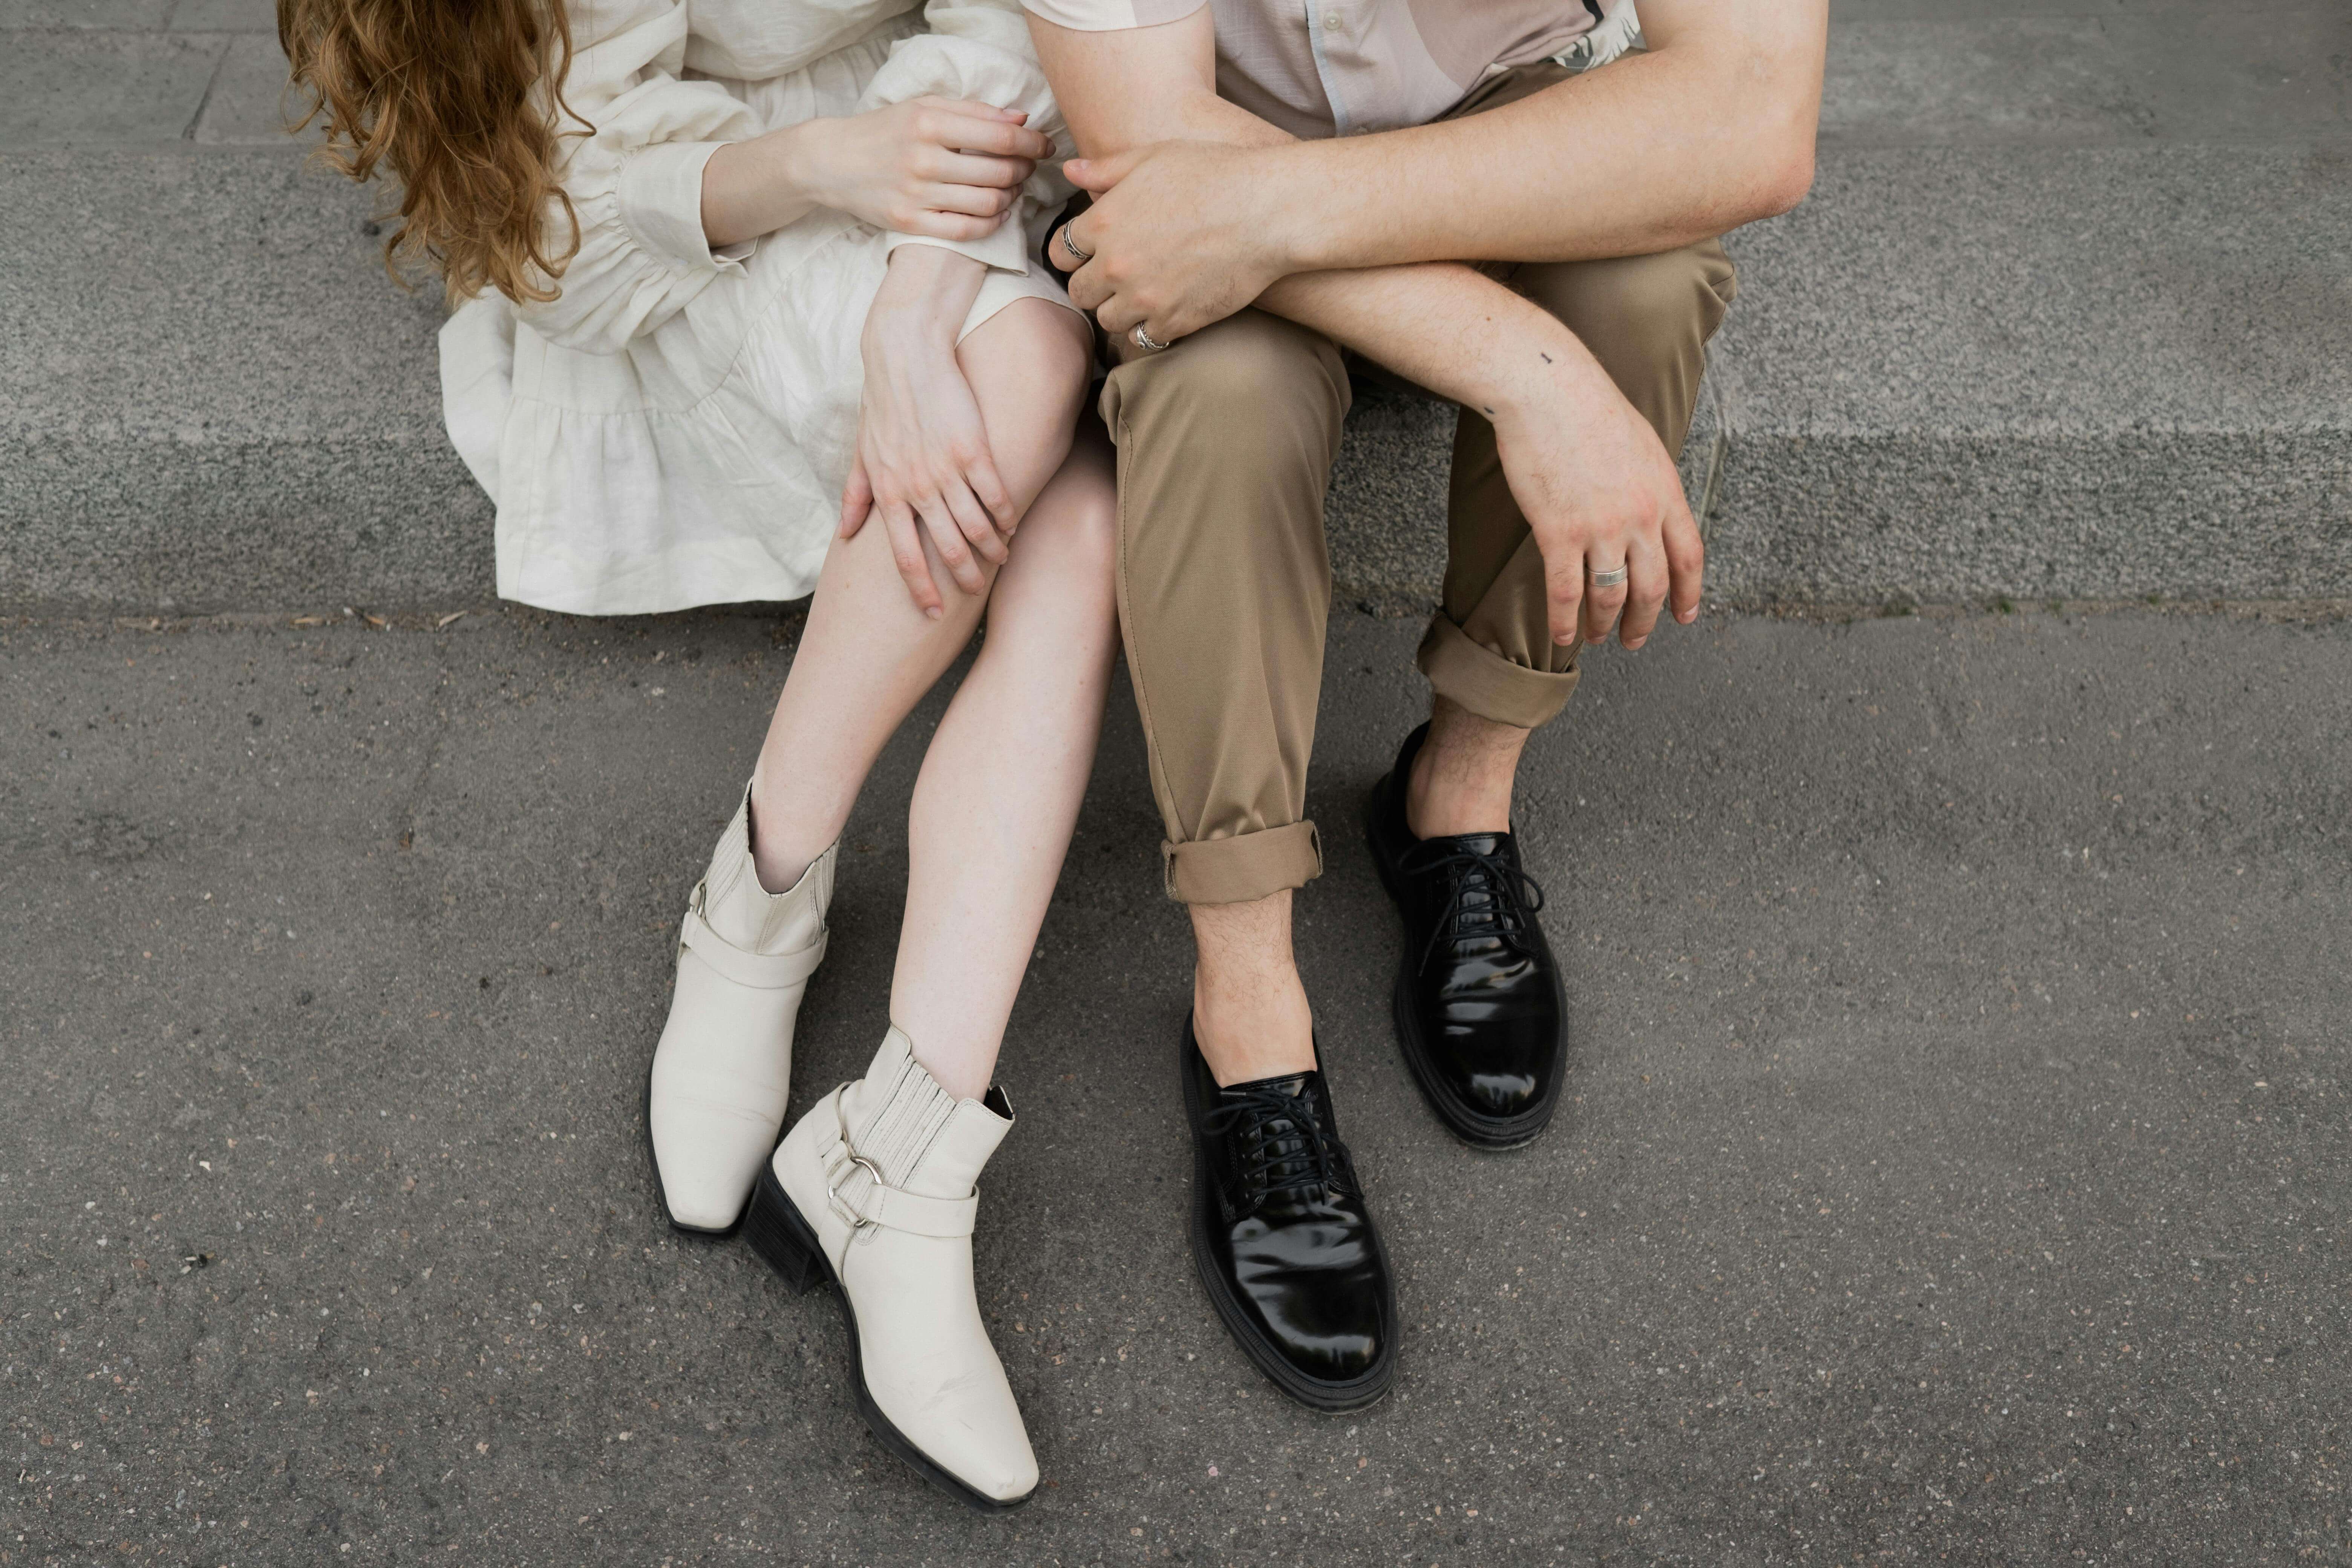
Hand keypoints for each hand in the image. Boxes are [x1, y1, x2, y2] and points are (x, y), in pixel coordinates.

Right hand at [797, 97, 1050, 241]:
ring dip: (1012, 196)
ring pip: (988, 203)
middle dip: (1024, 170)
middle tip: (1028, 166)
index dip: (1033, 144)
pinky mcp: (910, 223)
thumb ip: (973, 112)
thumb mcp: (923, 107)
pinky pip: (967, 230)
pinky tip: (998, 211)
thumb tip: (1020, 121)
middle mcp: (923, 159)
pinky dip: (992, 223)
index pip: (1001, 138)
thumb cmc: (884, 131)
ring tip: (1013, 187)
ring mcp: (916, 195)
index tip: (1045, 146)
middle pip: (999, 172)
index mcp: (929, 123)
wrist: (830, 162)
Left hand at [839, 246, 1015, 616]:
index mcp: (888, 493)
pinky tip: (1012, 524)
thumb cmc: (882, 403)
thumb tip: (845, 533)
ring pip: (975, 526)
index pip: (905, 557)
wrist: (905, 353)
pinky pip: (996, 494)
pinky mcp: (973, 450)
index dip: (921, 589)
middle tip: (975, 591)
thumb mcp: (862, 451)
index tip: (934, 612)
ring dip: (991, 548)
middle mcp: (917, 488)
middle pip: (945, 549)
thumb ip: (856, 495)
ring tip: (1001, 558)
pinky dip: (1006, 513)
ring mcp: (946, 470)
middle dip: (963, 576)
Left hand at [1057, 142, 1288, 344]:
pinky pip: (1143, 339)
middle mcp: (1116, 264)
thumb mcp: (1153, 157)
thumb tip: (1069, 171)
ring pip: (1107, 320)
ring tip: (1142, 292)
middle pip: (1079, 291)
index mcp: (1104, 221)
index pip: (1059, 251)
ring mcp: (1144, 298)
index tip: (1089, 252)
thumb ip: (1105, 169)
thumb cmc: (1214, 173)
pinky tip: (1166, 308)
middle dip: (1094, 283)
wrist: (1269, 211)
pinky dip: (1150, 328)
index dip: (1072, 252)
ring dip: (1120, 309)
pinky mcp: (1175, 322)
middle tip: (1117, 274)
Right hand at [1488, 362, 1703, 650]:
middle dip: (1645, 621)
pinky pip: (1567, 592)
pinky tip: (1562, 636)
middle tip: (1634, 639)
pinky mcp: (1559, 532)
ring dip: (1605, 624)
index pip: (1689, 557)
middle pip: (1653, 586)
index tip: (1684, 615)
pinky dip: (1565, 621)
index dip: (1689, 593)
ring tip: (1597, 637)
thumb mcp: (1642, 444)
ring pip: (1611, 596)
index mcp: (1665, 492)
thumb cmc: (1588, 407)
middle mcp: (1641, 516)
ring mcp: (1601, 527)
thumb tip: (1651, 512)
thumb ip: (1651, 484)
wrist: (1547, 388)